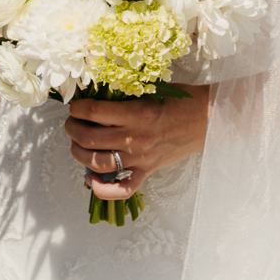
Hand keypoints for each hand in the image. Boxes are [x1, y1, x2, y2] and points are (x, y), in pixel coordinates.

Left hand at [65, 86, 210, 201]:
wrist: (208, 119)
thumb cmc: (180, 100)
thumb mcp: (150, 90)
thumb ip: (124, 96)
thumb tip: (94, 98)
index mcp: (137, 113)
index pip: (93, 112)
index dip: (77, 108)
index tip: (75, 106)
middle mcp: (136, 137)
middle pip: (90, 138)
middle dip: (72, 129)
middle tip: (71, 123)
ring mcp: (142, 158)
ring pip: (98, 162)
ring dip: (78, 153)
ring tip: (76, 144)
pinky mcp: (148, 171)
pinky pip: (123, 189)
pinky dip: (102, 189)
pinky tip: (90, 178)